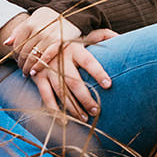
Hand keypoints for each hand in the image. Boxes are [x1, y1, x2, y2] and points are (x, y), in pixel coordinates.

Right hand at [0, 7, 111, 123]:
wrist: (37, 38)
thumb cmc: (68, 41)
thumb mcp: (83, 35)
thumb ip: (102, 36)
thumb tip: (119, 36)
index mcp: (74, 48)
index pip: (88, 61)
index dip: (98, 72)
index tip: (108, 85)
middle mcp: (60, 58)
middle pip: (74, 81)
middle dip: (85, 98)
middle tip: (96, 110)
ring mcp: (48, 68)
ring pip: (61, 92)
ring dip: (73, 108)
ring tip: (84, 118)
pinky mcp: (39, 77)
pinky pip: (46, 96)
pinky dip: (54, 110)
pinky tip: (64, 121)